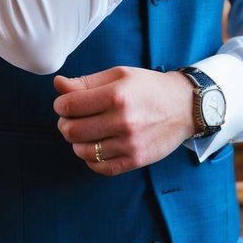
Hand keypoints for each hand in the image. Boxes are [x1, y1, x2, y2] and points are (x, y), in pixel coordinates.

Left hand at [53, 66, 193, 175]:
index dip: (60, 105)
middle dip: (64, 124)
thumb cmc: (149, 87)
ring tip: (84, 132)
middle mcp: (122, 121)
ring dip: (76, 142)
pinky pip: (100, 167)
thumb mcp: (119, 75)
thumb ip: (86, 81)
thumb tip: (58, 84)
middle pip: (72, 130)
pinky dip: (90, 159)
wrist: (184, 106)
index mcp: (116, 95)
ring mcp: (129, 144)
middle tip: (71, 119)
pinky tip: (95, 147)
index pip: (70, 105)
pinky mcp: (135, 160)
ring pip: (83, 151)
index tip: (63, 104)